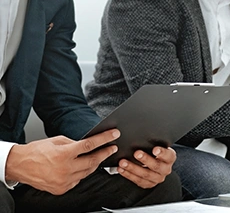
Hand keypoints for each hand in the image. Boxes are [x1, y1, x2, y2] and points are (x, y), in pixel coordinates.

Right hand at [5, 129, 119, 194]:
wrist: (20, 165)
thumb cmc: (37, 150)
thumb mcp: (57, 140)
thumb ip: (74, 143)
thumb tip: (87, 144)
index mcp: (64, 154)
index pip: (90, 145)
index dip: (104, 139)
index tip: (114, 135)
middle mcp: (65, 169)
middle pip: (92, 161)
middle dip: (105, 153)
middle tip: (112, 147)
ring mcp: (64, 181)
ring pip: (87, 172)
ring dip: (96, 163)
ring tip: (101, 155)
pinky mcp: (61, 189)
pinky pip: (78, 180)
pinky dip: (83, 173)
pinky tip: (84, 167)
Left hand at [117, 146, 176, 188]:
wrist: (158, 162)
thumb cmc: (156, 151)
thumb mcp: (159, 145)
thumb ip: (154, 142)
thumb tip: (144, 135)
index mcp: (170, 158)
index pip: (168, 155)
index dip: (162, 153)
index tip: (155, 149)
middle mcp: (165, 169)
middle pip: (156, 166)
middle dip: (145, 159)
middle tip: (136, 153)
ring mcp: (157, 178)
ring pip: (145, 175)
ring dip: (133, 168)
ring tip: (123, 162)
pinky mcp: (148, 184)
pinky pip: (138, 180)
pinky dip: (128, 175)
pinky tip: (121, 169)